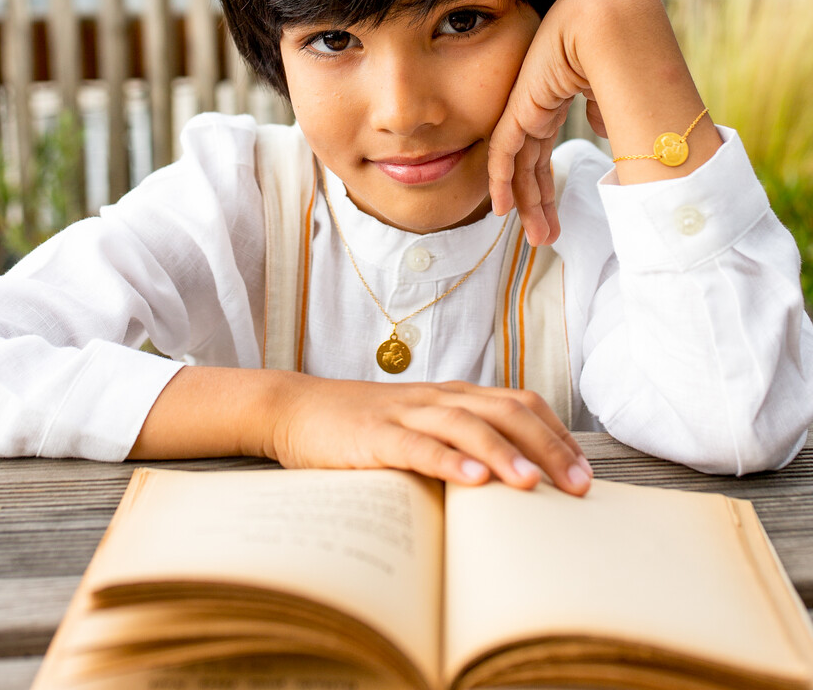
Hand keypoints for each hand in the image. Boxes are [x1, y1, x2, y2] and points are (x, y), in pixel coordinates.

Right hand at [270, 375, 592, 494]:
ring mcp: (405, 414)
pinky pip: (417, 446)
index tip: (585, 470)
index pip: (520, 403)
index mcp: (452, 395)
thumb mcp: (418, 428)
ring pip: (466, 425)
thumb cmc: (362, 427)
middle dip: (548, 446)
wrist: (297, 408)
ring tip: (534, 483)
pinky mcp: (373, 435)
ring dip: (504, 453)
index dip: (557, 433)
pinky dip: (448, 461)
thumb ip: (458, 443)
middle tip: (580, 486)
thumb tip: (510, 482)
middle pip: (505, 410)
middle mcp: (437, 398)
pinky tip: (472, 481)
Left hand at [487, 0, 715, 245]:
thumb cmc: (624, 48)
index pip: (542, 152)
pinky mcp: (519, 111)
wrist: (609, 23)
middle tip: (544, 237)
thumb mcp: (615, 89)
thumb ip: (604, 108)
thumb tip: (601, 125)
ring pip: (517, 167)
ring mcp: (525, 110)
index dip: (546, 186)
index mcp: (555, 99)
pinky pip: (502, 155)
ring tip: (537, 238)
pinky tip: (503, 210)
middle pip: (530, 165)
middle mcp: (536, 107)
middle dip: (538, 204)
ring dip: (526, 205)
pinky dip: (501, 183)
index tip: (553, 217)